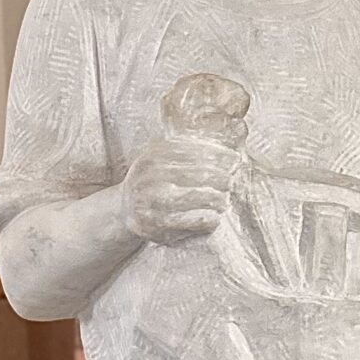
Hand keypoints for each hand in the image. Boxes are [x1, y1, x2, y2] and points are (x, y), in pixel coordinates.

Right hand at [122, 73, 249, 241]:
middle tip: (231, 182)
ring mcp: (151, 201)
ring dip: (217, 199)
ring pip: (198, 197)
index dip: (219, 154)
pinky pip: (190, 221)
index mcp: (154, 156)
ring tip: (224, 201)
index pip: (194, 151)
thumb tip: (228, 135)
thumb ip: (186, 149)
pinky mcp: (155, 225)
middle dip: (222, 178)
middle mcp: (151, 176)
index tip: (235, 159)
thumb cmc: (152, 181)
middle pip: (200, 173)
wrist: (124, 209)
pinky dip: (207, 219)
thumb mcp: (162, 158)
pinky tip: (214, 218)